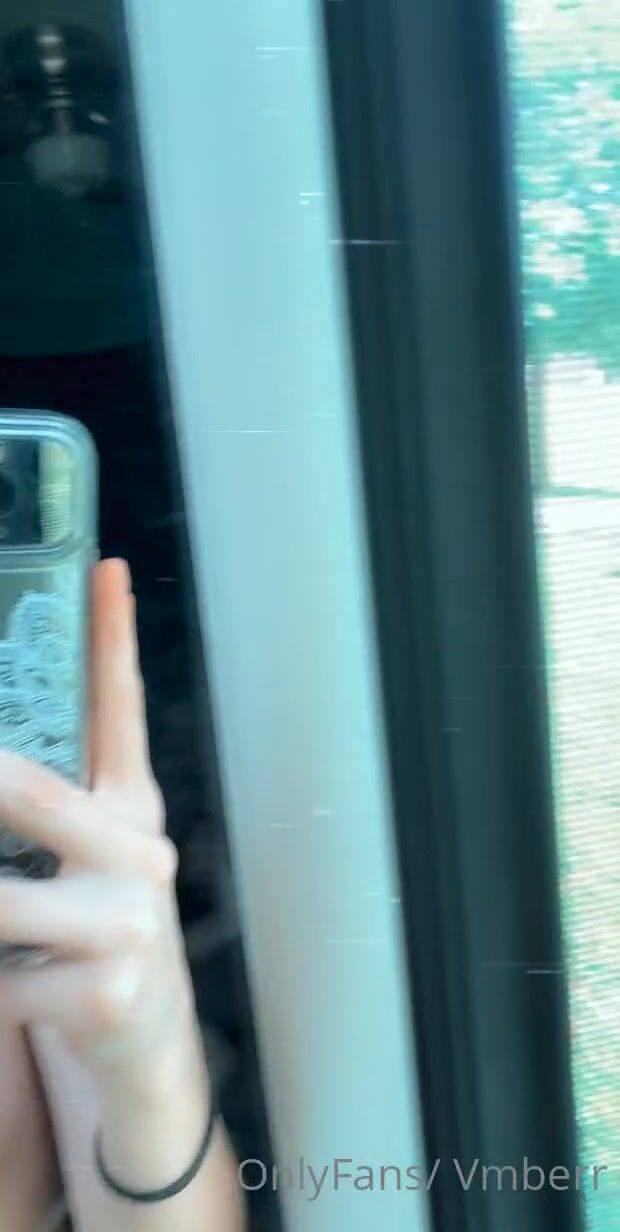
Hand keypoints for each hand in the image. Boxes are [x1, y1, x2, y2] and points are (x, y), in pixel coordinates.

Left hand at [0, 558, 195, 1085]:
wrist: (147, 1047)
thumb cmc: (104, 933)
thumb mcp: (93, 864)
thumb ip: (55, 809)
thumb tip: (4, 764)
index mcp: (134, 813)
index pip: (121, 711)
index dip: (114, 638)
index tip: (106, 569)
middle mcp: (140, 856)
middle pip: (35, 790)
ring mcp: (128, 925)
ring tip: (3, 903)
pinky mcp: (107, 992)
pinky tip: (16, 993)